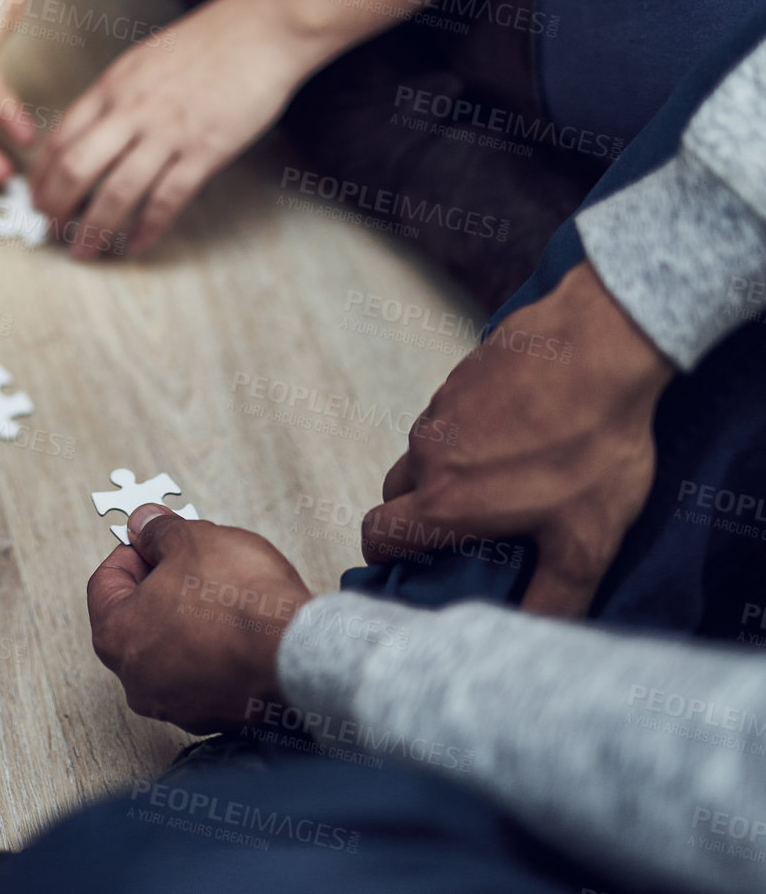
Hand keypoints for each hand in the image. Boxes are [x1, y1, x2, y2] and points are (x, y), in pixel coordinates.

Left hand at [32, 0, 313, 258]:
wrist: (263, 28)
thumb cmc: (208, 42)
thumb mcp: (143, 61)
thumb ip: (116, 97)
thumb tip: (93, 133)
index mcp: (113, 87)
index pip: (61, 139)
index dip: (43, 176)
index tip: (37, 199)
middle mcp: (132, 111)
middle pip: (76, 168)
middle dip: (56, 207)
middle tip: (50, 231)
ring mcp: (167, 132)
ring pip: (116, 191)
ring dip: (94, 228)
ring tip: (84, 251)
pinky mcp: (204, 150)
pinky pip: (167, 198)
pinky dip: (148, 227)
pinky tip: (137, 245)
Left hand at [88, 505, 311, 730]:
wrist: (300, 656)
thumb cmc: (242, 605)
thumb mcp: (193, 541)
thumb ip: (159, 531)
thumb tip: (146, 525)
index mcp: (116, 637)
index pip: (105, 584)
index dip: (132, 552)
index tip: (154, 541)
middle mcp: (136, 680)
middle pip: (136, 620)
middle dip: (161, 587)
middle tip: (190, 563)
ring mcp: (175, 705)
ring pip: (170, 651)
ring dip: (187, 621)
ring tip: (222, 594)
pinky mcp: (214, 716)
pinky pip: (204, 675)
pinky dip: (214, 652)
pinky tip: (240, 629)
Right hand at [362, 262, 674, 614]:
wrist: (601, 344)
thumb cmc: (594, 444)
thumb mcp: (588, 539)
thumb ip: (555, 597)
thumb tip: (533, 635)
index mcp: (446, 502)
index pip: (378, 534)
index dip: (383, 553)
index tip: (408, 561)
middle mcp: (429, 455)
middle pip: (395, 493)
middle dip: (417, 513)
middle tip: (469, 524)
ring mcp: (441, 410)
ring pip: (424, 452)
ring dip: (447, 470)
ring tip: (506, 474)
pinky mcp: (460, 376)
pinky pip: (449, 415)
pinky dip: (469, 431)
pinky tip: (521, 431)